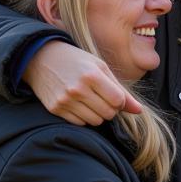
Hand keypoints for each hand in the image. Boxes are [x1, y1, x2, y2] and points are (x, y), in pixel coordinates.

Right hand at [23, 40, 140, 125]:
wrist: (41, 58)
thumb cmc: (77, 61)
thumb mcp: (101, 68)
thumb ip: (121, 90)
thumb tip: (139, 111)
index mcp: (92, 75)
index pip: (118, 101)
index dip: (120, 100)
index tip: (113, 93)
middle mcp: (77, 89)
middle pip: (108, 114)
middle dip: (110, 108)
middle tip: (101, 97)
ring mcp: (65, 100)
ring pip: (95, 121)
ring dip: (97, 114)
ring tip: (89, 99)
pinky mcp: (55, 109)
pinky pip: (80, 123)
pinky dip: (83, 116)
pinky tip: (78, 103)